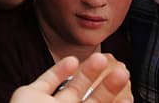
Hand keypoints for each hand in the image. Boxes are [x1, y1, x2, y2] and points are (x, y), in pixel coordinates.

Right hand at [9, 53, 130, 102]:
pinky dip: (59, 70)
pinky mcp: (29, 95)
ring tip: (102, 58)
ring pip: (71, 87)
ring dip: (87, 74)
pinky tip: (72, 60)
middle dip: (106, 88)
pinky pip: (47, 81)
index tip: (129, 96)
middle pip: (89, 101)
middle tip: (123, 72)